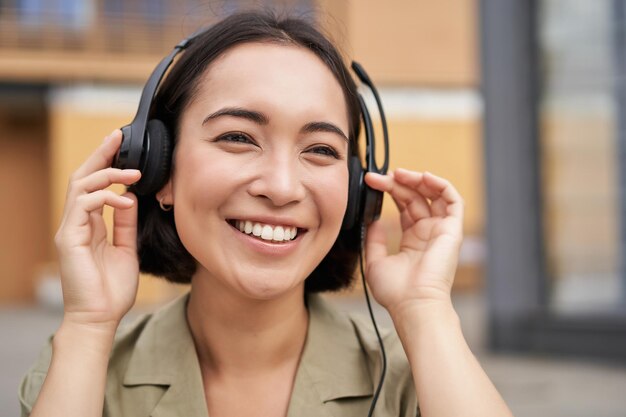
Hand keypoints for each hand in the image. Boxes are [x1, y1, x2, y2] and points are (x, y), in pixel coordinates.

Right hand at [54, 130, 141, 329]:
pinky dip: (104, 198)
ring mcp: (70, 230)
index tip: (121, 145)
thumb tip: (130, 198)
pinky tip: (125, 201)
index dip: (105, 164)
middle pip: (82, 178)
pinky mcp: (69, 239)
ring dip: (107, 175)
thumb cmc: (111, 289)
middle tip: (117, 137)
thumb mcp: (125, 249)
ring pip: (80, 187)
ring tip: (132, 173)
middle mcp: (77, 223)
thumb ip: (125, 224)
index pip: (93, 186)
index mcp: (89, 225)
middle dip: (100, 155)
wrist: (100, 318)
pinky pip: (83, 207)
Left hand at [363, 168, 463, 316]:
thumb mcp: (375, 261)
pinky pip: (453, 200)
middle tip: (378, 176)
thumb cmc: (396, 292)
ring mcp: (441, 230)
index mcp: (412, 240)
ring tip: (398, 174)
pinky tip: (423, 177)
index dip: (390, 191)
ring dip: (417, 180)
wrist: (413, 304)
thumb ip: (375, 239)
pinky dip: (441, 185)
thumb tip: (374, 221)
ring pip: (434, 195)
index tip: (372, 183)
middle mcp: (428, 233)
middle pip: (415, 198)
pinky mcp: (452, 230)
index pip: (404, 207)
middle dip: (397, 183)